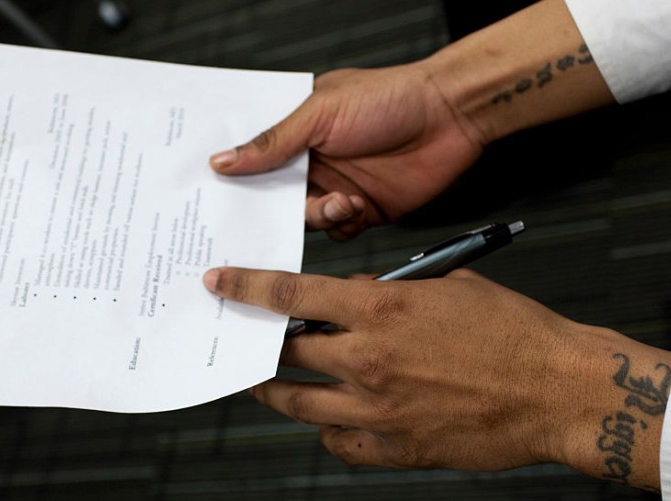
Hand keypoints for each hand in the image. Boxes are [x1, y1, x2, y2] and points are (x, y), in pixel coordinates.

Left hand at [202, 266, 670, 488]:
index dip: (247, 287)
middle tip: (247, 341)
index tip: (220, 284)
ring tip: (264, 383)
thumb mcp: (450, 286)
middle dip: (260, 344)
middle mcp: (369, 359)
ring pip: (300, 402)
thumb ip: (394, 291)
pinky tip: (330, 420)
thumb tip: (358, 296)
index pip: (291, 295)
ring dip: (277, 391)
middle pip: (288, 352)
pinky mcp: (397, 448)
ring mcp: (379, 409)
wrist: (558, 389)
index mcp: (381, 310)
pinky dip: (329, 429)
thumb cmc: (513, 331)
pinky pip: (340, 442)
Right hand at [209, 64, 485, 240]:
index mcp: (297, 132)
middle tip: (279, 209)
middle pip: (274, 198)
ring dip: (318, 215)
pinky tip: (357, 207)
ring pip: (305, 220)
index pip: (254, 159)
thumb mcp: (321, 115)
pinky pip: (338, 233)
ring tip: (340, 201)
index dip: (236, 178)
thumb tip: (223, 161)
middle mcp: (313, 162)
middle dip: (273, 208)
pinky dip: (342, 226)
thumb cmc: (390, 98)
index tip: (218, 195)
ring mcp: (337, 187)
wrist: (452, 116)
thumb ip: (273, 143)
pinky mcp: (364, 210)